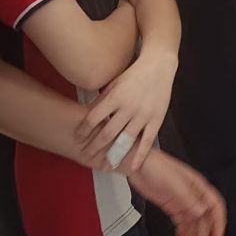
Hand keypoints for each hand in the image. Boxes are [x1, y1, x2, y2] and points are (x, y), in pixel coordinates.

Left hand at [77, 51, 176, 170]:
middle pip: (107, 133)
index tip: (77, 138)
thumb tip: (86, 115)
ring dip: (113, 155)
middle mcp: (128, 107)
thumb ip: (101, 100)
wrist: (158, 67)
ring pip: (125, 140)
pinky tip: (132, 168)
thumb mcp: (114, 83)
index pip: (93, 118)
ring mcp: (143, 115)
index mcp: (115, 97)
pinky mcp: (156, 120)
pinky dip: (139, 156)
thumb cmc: (133, 75)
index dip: (83, 130)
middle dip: (94, 147)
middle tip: (86, 156)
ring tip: (104, 166)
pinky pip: (147, 142)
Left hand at [129, 151, 225, 235]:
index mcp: (197, 186)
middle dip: (202, 234)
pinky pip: (181, 223)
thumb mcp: (173, 183)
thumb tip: (201, 212)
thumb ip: (188, 198)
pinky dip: (182, 234)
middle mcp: (192, 194)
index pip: (215, 206)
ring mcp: (182, 200)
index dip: (218, 222)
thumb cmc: (155, 166)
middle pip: (203, 218)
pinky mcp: (172, 205)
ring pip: (192, 223)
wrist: (136, 164)